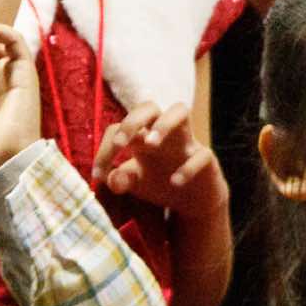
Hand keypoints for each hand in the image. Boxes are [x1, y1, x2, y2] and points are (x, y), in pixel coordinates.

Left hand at [91, 100, 225, 218]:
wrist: (194, 200)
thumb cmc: (161, 183)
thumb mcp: (135, 183)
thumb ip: (120, 180)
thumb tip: (110, 180)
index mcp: (142, 136)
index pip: (119, 128)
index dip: (105, 148)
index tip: (98, 175)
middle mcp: (164, 133)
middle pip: (149, 106)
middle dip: (132, 120)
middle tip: (121, 144)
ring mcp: (187, 143)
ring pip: (180, 110)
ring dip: (164, 124)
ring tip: (151, 144)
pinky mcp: (207, 160)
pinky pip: (202, 154)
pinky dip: (188, 167)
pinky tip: (175, 182)